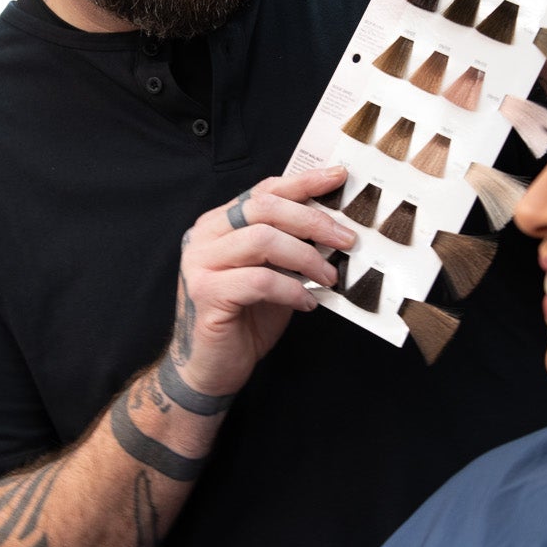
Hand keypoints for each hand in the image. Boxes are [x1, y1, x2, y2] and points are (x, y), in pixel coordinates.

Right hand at [165, 165, 357, 399]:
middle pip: (264, 208)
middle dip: (313, 220)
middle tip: (347, 240)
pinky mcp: (206, 293)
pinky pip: (260, 280)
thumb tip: (335, 227)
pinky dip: (292, 289)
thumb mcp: (274, 274)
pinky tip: (307, 302)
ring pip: (263, 240)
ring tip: (330, 278)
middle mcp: (204, 237)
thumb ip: (291, 247)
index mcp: (219, 224)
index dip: (303, 182)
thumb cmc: (246, 320)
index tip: (339, 177)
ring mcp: (200, 264)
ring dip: (306, 258)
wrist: (213, 369)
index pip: (264, 191)